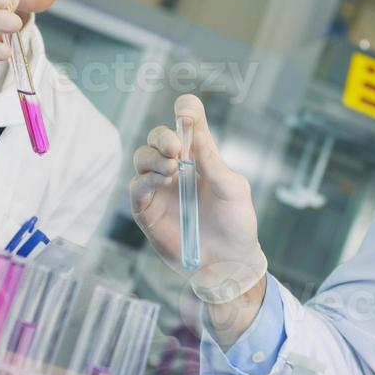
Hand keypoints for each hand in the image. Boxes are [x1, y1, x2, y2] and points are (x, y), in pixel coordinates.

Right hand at [129, 94, 267, 303]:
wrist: (228, 263)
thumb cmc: (236, 224)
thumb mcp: (234, 191)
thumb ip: (214, 164)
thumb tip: (197, 134)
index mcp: (201, 157)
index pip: (189, 124)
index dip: (185, 111)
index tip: (185, 110)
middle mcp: (177, 168)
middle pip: (158, 138)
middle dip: (163, 136)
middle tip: (175, 147)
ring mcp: (160, 188)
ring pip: (143, 158)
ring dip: (153, 157)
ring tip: (171, 167)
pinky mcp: (147, 210)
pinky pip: (137, 187)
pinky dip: (146, 179)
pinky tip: (162, 180)